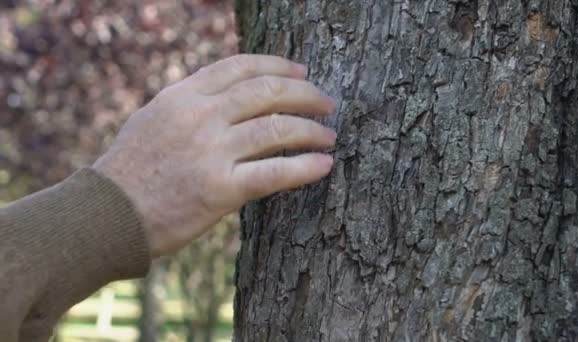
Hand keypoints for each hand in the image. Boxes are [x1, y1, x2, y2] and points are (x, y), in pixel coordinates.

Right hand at [92, 54, 335, 257]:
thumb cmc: (129, 171)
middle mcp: (199, 116)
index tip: (302, 72)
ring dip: (312, 130)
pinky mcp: (219, 190)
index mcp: (183, 95)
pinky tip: (324, 165)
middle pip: (267, 92)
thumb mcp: (153, 120)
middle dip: (305, 94)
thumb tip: (229, 95)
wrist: (106, 215)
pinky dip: (304, 168)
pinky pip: (274, 173)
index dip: (278, 65)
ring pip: (277, 128)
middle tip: (327, 103)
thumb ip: (190, 104)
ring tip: (330, 136)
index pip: (240, 66)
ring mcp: (210, 152)